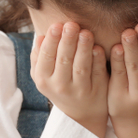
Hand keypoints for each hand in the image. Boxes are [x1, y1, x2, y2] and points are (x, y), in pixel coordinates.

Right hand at [30, 22, 108, 137]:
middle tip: (71, 24)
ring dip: (83, 48)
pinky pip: (97, 74)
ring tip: (86, 32)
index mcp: (43, 79)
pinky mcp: (96, 91)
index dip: (52, 40)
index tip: (57, 24)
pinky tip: (98, 47)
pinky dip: (98, 60)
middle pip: (64, 60)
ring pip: (81, 67)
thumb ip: (39, 56)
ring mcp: (79, 90)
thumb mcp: (44, 75)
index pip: (46, 56)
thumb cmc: (60, 85)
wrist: (80, 113)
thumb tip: (39, 36)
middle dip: (68, 41)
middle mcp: (60, 86)